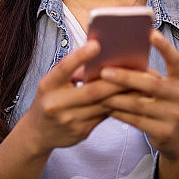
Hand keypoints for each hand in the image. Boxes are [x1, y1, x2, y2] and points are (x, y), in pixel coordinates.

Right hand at [21, 39, 126, 154]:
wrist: (38, 133)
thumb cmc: (49, 99)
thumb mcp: (52, 83)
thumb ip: (72, 72)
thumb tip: (101, 59)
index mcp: (47, 86)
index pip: (64, 68)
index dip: (80, 56)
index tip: (97, 44)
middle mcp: (56, 104)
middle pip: (92, 91)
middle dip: (115, 80)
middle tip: (135, 69)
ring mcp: (69, 121)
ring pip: (103, 105)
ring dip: (123, 94)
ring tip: (140, 83)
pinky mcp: (81, 132)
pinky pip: (104, 117)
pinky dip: (118, 106)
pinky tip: (131, 99)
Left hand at [99, 30, 178, 161]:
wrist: (176, 138)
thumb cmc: (161, 103)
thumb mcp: (162, 88)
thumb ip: (146, 75)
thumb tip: (112, 59)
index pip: (175, 60)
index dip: (164, 47)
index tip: (151, 33)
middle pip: (150, 84)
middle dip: (125, 77)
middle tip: (104, 71)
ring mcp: (175, 116)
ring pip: (138, 104)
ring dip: (115, 97)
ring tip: (96, 90)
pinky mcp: (164, 132)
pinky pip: (135, 120)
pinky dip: (118, 112)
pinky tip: (105, 106)